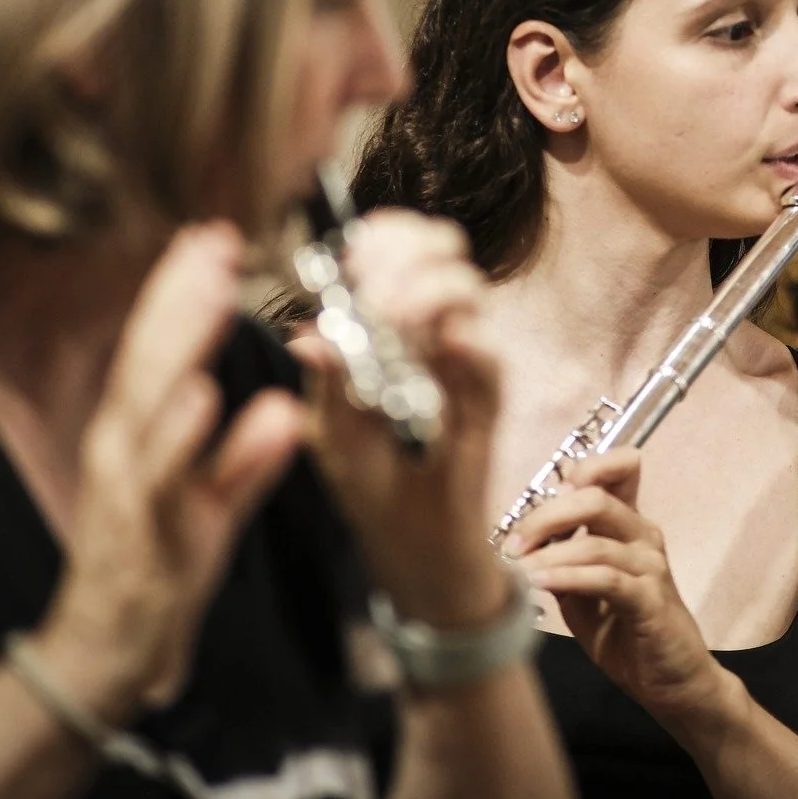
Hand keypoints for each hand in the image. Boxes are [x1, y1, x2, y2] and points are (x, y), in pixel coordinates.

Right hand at [41, 224, 308, 716]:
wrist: (102, 651)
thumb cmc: (155, 563)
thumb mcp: (201, 496)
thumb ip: (241, 451)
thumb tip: (280, 401)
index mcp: (130, 432)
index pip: (152, 347)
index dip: (177, 290)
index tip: (210, 233)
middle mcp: (122, 450)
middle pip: (149, 359)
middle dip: (181, 297)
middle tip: (216, 238)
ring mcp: (134, 491)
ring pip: (155, 410)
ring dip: (185, 349)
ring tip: (218, 294)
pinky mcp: (156, 534)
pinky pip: (182, 485)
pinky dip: (207, 443)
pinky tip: (227, 401)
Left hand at [293, 210, 507, 626]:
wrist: (420, 561)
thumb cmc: (377, 498)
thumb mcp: (336, 441)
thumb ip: (330, 384)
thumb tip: (310, 332)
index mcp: (390, 335)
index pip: (399, 251)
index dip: (384, 237)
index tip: (357, 252)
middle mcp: (430, 341)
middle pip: (441, 253)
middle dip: (409, 255)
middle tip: (379, 288)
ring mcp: (461, 369)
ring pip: (467, 293)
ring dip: (432, 292)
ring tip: (399, 318)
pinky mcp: (484, 407)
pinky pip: (487, 362)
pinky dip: (466, 345)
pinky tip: (442, 346)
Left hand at [504, 449, 735, 731]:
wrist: (672, 684)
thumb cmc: (627, 634)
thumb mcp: (583, 593)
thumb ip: (561, 561)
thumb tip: (521, 541)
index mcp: (629, 527)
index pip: (622, 468)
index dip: (586, 466)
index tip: (547, 491)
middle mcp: (643, 536)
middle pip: (595, 497)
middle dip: (545, 515)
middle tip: (513, 543)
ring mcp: (651, 566)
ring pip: (595, 541)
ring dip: (548, 554)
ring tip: (517, 571)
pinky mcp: (650, 600)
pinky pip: (605, 578)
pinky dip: (568, 578)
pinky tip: (540, 585)